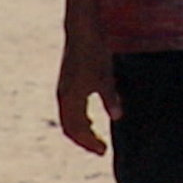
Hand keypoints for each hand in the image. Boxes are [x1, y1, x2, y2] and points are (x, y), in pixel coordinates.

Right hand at [55, 29, 116, 155]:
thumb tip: (118, 117)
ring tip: (97, 138)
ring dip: (82, 131)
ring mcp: (64, 90)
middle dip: (85, 141)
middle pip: (70, 127)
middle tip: (101, 150)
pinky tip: (91, 120)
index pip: (76, 129)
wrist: (82, 32)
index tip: (103, 151)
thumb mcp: (106, 76)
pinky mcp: (67, 84)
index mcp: (71, 97)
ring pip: (69, 119)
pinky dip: (79, 119)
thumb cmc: (95, 53)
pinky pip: (70, 109)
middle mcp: (64, 96)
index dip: (89, 142)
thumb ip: (110, 97)